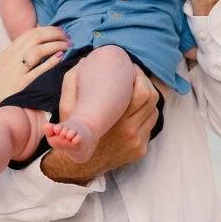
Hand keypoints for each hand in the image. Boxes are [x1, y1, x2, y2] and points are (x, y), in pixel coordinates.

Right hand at [0, 25, 69, 111]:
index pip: (29, 33)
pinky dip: (51, 61)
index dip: (47, 29)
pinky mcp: (20, 85)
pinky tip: (61, 56)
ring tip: (68, 46)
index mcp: (9, 52)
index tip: (60, 31)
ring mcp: (16, 71)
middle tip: (67, 37)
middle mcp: (12, 58)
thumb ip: (17, 54)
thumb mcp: (4, 64)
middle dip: (54, 34)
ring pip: (38, 50)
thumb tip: (33, 44)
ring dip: (56, 45)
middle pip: (35, 37)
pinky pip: (38, 70)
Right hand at [42, 65, 157, 182]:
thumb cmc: (74, 131)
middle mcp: (129, 132)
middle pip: (152, 100)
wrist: (79, 162)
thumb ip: (72, 82)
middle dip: (147, 83)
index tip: (131, 69)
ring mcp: (136, 142)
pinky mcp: (140, 149)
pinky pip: (149, 126)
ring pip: (154, 112)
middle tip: (136, 76)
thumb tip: (85, 60)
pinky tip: (134, 110)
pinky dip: (145, 115)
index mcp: (115, 120)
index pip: (143, 92)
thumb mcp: (66, 108)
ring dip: (148, 99)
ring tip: (136, 91)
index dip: (140, 76)